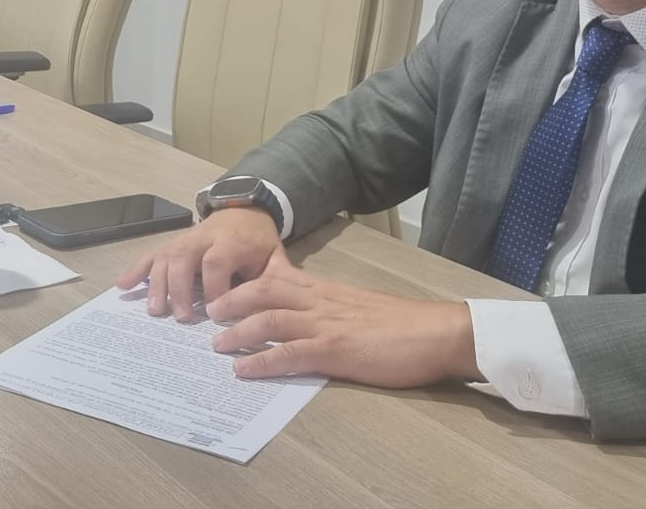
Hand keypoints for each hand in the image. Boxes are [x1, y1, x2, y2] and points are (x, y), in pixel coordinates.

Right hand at [116, 207, 282, 322]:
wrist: (244, 211)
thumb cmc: (258, 242)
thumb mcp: (274, 258)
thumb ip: (274, 282)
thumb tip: (273, 313)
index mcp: (232, 240)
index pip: (217, 261)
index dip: (214, 287)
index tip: (215, 314)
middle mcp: (204, 237)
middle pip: (184, 256)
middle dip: (180, 287)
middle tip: (181, 317)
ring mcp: (184, 238)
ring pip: (165, 255)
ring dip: (157, 283)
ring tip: (155, 311)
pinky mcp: (172, 243)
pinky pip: (151, 254)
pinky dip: (136, 270)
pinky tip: (122, 286)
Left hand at [208, 248, 480, 387]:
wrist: (437, 332)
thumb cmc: (403, 324)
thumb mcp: (358, 305)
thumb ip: (330, 305)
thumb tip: (307, 315)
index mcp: (326, 289)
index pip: (277, 275)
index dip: (246, 281)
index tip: (222, 288)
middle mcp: (320, 300)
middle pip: (263, 290)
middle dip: (231, 300)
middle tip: (208, 312)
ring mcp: (326, 324)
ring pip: (269, 319)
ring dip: (237, 331)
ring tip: (215, 344)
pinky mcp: (335, 350)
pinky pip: (289, 354)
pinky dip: (261, 361)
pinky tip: (243, 370)